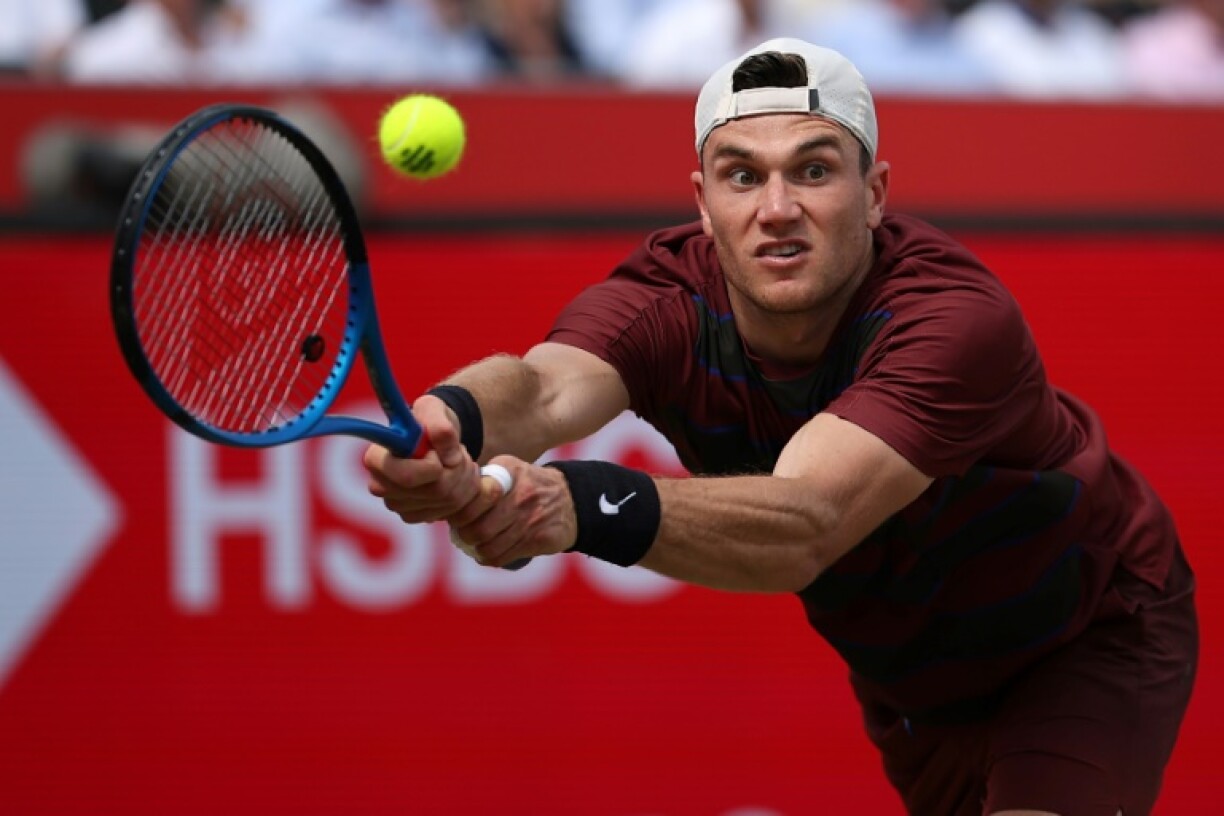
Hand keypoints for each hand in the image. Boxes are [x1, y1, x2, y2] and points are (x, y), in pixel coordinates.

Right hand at [363, 393, 479, 523]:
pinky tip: (457, 476)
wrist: (434, 439)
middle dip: (457, 469)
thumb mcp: (434, 409)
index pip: (408, 477)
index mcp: (376, 459)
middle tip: (458, 452)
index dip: (434, 465)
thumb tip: (447, 451)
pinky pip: (453, 511)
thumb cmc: (428, 421)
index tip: (438, 452)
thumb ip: (439, 423)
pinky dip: (465, 492)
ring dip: (465, 478)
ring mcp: (398, 505)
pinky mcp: (415, 516)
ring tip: (459, 460)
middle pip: (436, 491)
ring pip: (449, 501)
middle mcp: (381, 487)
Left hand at [448, 459, 580, 567]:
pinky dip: (491, 558)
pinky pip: (504, 557)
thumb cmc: (531, 484)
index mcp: (510, 474)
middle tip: (464, 533)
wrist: (572, 500)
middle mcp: (521, 497)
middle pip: (478, 529)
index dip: (459, 513)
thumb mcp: (511, 468)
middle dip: (466, 535)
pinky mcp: (539, 540)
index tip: (456, 517)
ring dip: (478, 549)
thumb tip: (454, 491)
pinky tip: (490, 552)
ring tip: (477, 543)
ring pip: (489, 547)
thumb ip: (485, 475)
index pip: (474, 500)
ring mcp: (531, 521)